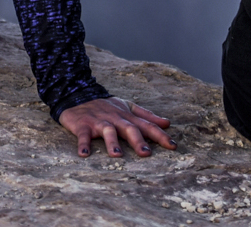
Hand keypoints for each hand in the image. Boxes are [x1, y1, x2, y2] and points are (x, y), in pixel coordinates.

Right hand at [58, 96, 174, 157]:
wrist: (77, 95)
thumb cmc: (106, 106)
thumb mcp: (128, 107)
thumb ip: (147, 116)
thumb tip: (168, 123)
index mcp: (127, 117)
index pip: (147, 125)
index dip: (160, 136)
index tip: (173, 146)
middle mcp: (115, 119)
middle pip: (129, 129)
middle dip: (138, 141)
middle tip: (146, 154)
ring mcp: (99, 122)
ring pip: (107, 131)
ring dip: (112, 143)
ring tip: (116, 155)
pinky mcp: (83, 126)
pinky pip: (83, 135)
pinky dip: (83, 144)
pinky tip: (84, 154)